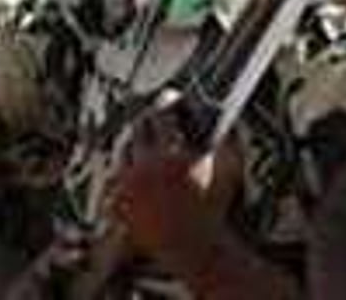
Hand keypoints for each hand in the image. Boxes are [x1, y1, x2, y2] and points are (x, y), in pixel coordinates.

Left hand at [109, 106, 242, 270]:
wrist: (195, 248)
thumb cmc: (215, 208)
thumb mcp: (231, 170)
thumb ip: (230, 140)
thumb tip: (229, 117)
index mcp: (170, 154)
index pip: (163, 114)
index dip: (168, 101)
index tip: (172, 96)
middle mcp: (144, 167)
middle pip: (138, 127)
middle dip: (149, 120)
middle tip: (157, 118)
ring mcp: (128, 187)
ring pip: (124, 151)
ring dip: (136, 145)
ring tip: (148, 146)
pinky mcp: (117, 204)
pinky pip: (114, 179)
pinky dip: (124, 173)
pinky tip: (135, 172)